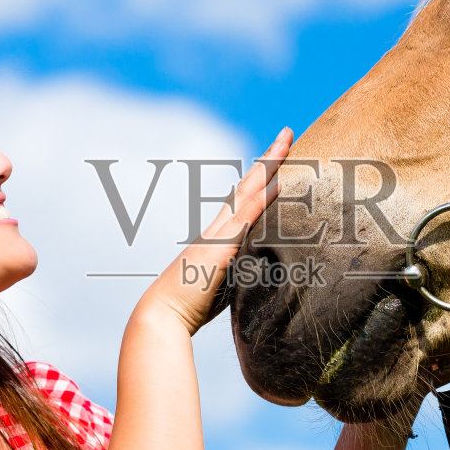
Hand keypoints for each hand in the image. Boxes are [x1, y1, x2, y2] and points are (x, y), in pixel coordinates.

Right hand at [138, 127, 291, 335]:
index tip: (276, 159)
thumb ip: (240, 273)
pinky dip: (263, 198)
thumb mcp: (223, 285)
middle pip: (247, 186)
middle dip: (268, 160)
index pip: (244, 200)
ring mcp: (218, 235)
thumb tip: (261, 273)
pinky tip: (279, 182)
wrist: (162, 315)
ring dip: (268, 167)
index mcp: (218, 237)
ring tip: (286, 143)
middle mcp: (217, 229)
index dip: (261, 178)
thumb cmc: (190, 307)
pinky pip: (246, 217)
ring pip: (247, 192)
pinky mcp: (221, 248)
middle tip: (287, 134)